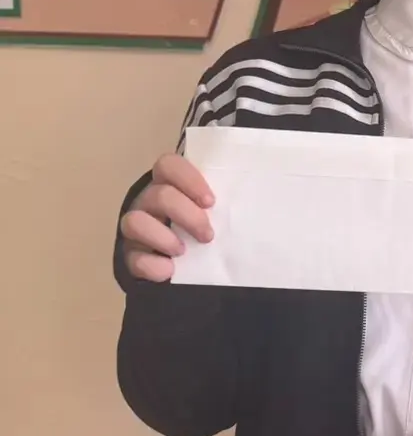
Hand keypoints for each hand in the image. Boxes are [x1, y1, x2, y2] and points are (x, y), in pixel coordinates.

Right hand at [119, 153, 213, 282]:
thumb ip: (221, 205)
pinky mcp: (131, 255)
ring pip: (134, 222)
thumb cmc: (201, 227)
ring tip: (182, 252)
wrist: (177, 264)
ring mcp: (136, 229)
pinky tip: (169, 270)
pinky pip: (134, 258)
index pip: (168, 165)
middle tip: (207, 236)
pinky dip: (153, 265)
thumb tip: (258, 206)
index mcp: (168, 185)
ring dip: (163, 238)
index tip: (210, 202)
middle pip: (159, 195)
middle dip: (188, 216)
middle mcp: (148, 202)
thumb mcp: (210, 211)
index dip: (189, 180)